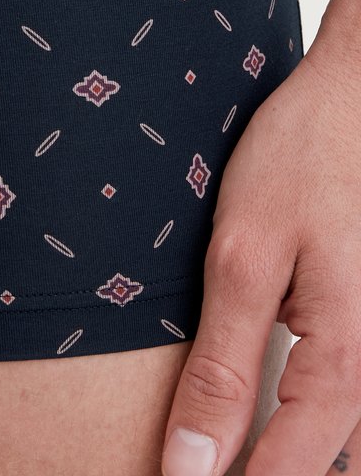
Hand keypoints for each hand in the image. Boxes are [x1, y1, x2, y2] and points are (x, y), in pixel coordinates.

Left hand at [160, 44, 360, 475]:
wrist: (353, 98)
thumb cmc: (301, 160)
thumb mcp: (243, 258)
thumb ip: (221, 368)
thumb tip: (192, 468)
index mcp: (346, 364)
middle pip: (332, 473)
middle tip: (199, 471)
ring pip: (349, 452)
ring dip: (292, 458)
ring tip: (224, 453)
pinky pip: (351, 412)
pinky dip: (312, 430)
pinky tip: (267, 421)